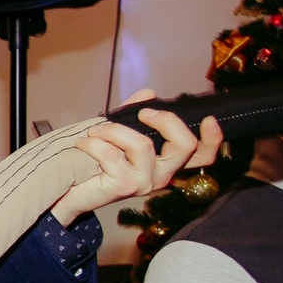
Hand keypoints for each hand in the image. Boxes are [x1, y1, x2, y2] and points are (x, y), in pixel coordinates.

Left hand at [50, 89, 223, 225]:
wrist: (69, 190)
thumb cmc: (95, 162)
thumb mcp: (118, 133)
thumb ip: (133, 113)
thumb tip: (149, 92)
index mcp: (165, 162)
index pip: (202, 156)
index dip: (213, 139)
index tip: (208, 119)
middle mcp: (162, 175)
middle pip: (184, 145)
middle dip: (165, 120)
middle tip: (141, 113)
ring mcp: (145, 183)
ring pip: (142, 144)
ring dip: (113, 130)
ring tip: (95, 132)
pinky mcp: (124, 186)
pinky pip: (113, 154)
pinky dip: (94, 143)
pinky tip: (84, 144)